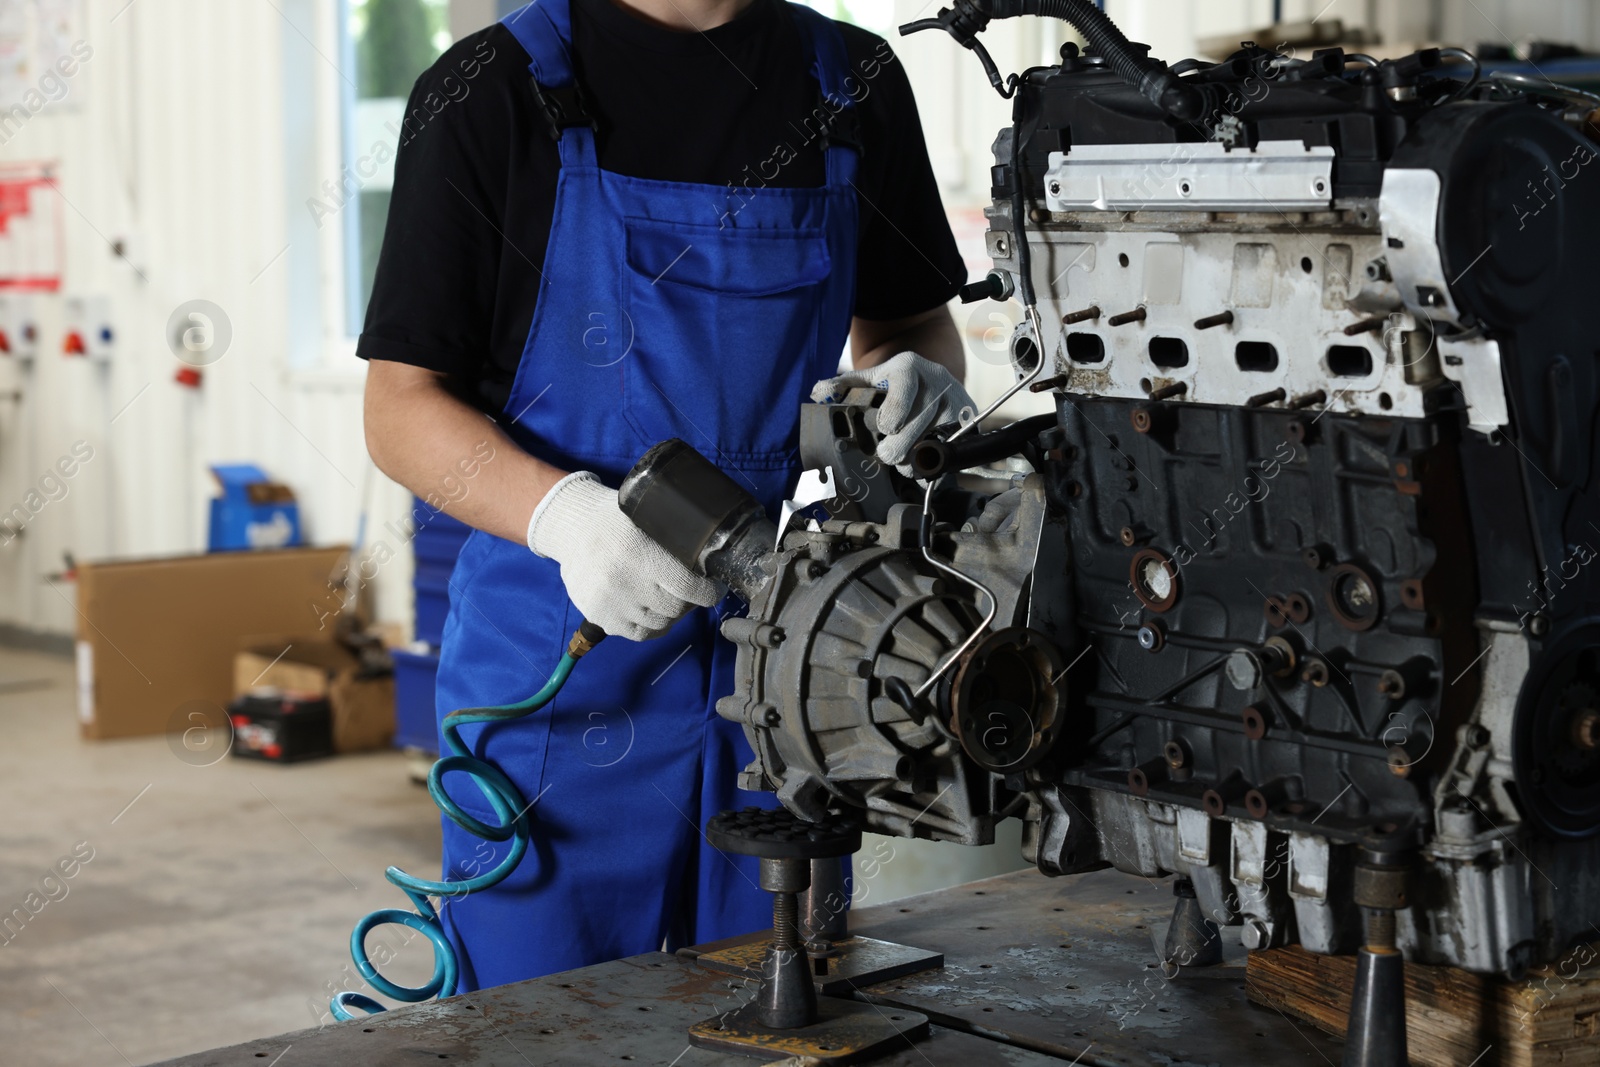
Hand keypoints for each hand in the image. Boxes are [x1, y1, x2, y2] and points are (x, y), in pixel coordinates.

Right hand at [527, 472, 721, 640]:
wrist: (574, 528)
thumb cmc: (618, 521)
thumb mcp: (650, 519)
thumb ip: (677, 540)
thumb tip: (711, 561)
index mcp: (642, 555)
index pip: (688, 588)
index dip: (709, 593)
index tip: (714, 589)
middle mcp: (625, 583)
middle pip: (676, 608)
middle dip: (689, 601)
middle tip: (691, 592)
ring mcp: (611, 604)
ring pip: (659, 624)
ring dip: (671, 615)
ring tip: (670, 600)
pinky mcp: (600, 617)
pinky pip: (638, 634)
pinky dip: (651, 627)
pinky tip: (653, 612)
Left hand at [810, 351, 975, 475]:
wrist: (930, 377)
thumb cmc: (892, 383)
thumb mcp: (869, 379)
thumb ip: (843, 387)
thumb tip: (819, 394)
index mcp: (908, 366)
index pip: (904, 387)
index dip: (895, 410)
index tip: (885, 428)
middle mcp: (937, 379)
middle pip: (920, 419)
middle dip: (900, 444)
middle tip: (887, 455)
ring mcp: (956, 399)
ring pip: (937, 437)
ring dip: (916, 456)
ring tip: (902, 461)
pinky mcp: (968, 418)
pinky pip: (953, 447)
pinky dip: (935, 461)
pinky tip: (921, 464)